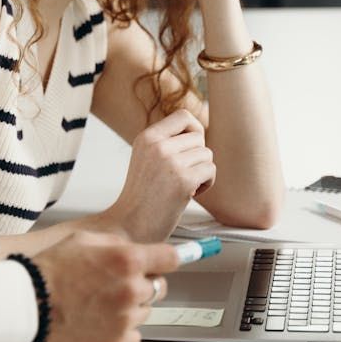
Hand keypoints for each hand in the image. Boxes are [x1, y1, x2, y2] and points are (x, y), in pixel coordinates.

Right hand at [31, 231, 179, 341]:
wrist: (29, 304)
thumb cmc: (50, 271)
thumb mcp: (83, 239)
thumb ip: (116, 244)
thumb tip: (137, 248)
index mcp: (127, 259)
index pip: (171, 258)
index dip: (168, 259)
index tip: (168, 261)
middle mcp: (132, 288)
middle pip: (159, 286)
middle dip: (143, 284)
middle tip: (116, 285)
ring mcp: (126, 317)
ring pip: (145, 311)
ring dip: (130, 308)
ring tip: (99, 304)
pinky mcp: (118, 341)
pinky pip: (134, 335)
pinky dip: (121, 330)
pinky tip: (99, 320)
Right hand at [103, 109, 215, 241]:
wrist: (129, 225)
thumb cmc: (141, 197)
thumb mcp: (146, 159)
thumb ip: (166, 143)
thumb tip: (197, 131)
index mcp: (146, 138)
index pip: (183, 116)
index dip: (194, 130)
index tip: (190, 148)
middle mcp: (157, 146)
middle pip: (199, 138)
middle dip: (197, 157)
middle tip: (182, 174)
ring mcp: (170, 162)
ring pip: (207, 155)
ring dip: (201, 172)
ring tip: (183, 186)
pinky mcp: (183, 180)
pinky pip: (210, 171)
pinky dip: (206, 184)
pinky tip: (189, 194)